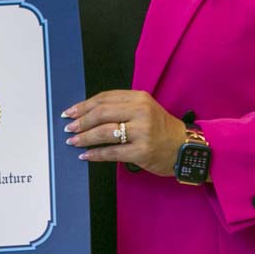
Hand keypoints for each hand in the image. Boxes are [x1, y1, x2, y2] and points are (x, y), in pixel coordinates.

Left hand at [62, 90, 186, 176]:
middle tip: (69, 127)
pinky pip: (112, 153)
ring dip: (84, 138)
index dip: (84, 105)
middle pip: (101, 113)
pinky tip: (86, 155)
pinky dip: (96, 154)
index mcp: (139, 98)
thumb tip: (88, 113)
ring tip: (73, 142)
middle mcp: (141, 111)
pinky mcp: (142, 151)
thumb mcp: (145, 109)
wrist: (185, 147)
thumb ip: (121, 107)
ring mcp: (142, 132)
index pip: (104, 98)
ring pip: (104, 132)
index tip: (70, 112)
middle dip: (81, 121)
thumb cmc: (162, 129)